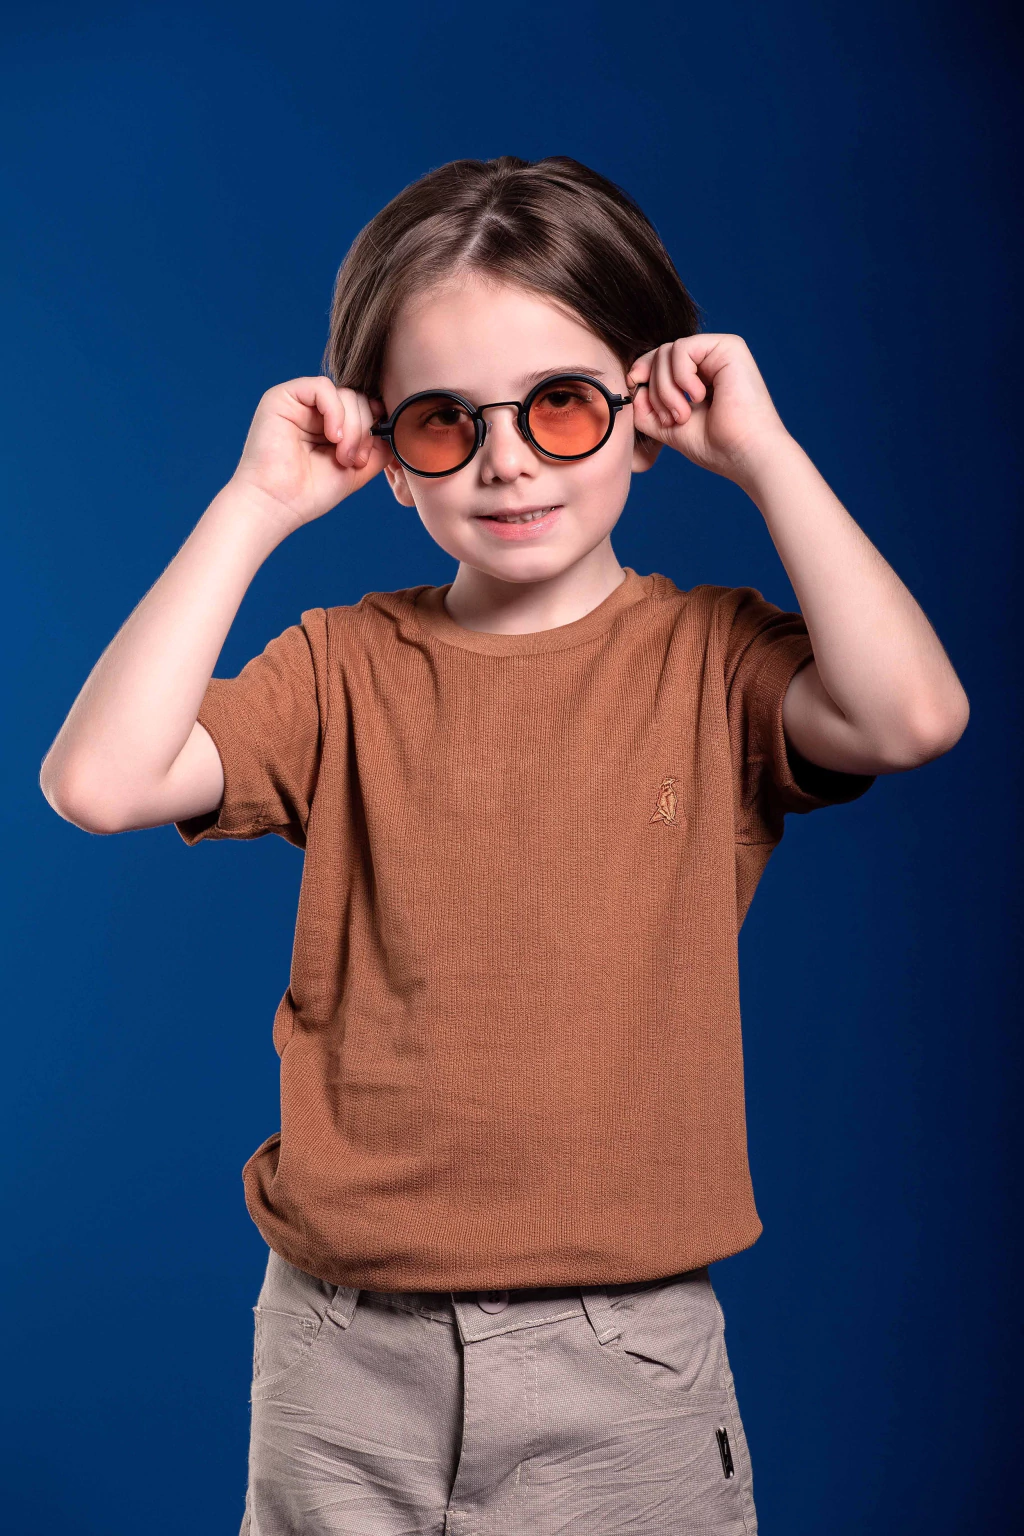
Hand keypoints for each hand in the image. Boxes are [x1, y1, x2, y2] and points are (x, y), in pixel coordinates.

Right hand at [229, 376, 391, 529]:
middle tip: (354, 460)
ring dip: (352, 426)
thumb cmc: (310, 493)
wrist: (277, 505)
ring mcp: (299, 403)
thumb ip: (376, 449)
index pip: (364, 407)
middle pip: (358, 398)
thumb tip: (394, 428)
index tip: (373, 449)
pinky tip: (332, 437)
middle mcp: (315, 411)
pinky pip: (323, 387)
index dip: (375, 422)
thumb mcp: (355, 470)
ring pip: (345, 393)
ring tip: (342, 455)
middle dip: (364, 429)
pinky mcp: (282, 397)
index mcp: (329, 425)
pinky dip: (335, 411)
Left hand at [627, 335, 791, 482]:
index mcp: (700, 376)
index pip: (660, 362)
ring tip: (683, 414)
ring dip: (666, 389)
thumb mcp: (670, 427)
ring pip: (667, 352)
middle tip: (671, 419)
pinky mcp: (729, 346)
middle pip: (660, 355)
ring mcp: (720, 351)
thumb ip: (648, 409)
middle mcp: (710, 360)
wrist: (746, 454)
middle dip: (655, 390)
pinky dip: (680, 376)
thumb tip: (634, 385)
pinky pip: (682, 349)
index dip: (642, 374)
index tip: (634, 391)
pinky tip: (698, 397)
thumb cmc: (716, 446)